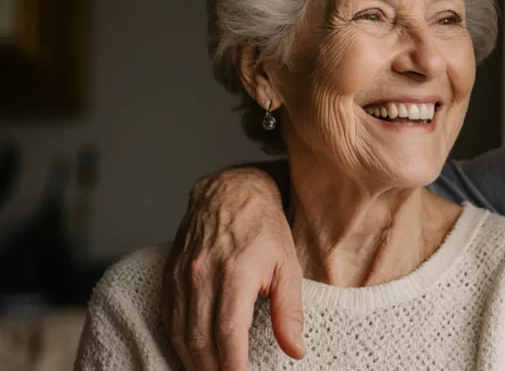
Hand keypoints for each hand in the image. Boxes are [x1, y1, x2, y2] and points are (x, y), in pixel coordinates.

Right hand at [161, 167, 304, 370]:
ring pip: (181, 333)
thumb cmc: (265, 228)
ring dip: (195, 362)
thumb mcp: (289, 266)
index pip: (229, 333)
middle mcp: (203, 275)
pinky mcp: (169, 275)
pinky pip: (169, 318)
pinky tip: (194, 354)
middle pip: (201, 340)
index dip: (233, 366)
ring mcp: (182, 276)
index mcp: (236, 273)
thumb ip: (289, 311)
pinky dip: (180, 342)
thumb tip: (295, 350)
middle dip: (213, 370)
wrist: (230, 191)